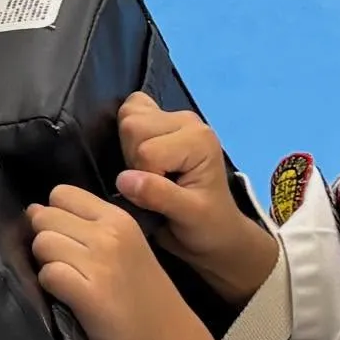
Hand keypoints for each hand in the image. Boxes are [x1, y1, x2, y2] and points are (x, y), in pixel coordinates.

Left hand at [30, 186, 247, 339]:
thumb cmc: (144, 297)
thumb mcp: (126, 247)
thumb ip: (86, 226)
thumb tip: (34, 210)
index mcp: (118, 217)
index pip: (62, 193)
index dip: (54, 214)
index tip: (65, 236)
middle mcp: (108, 234)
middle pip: (45, 217)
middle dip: (46, 239)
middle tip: (66, 264)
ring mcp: (98, 263)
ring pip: (41, 243)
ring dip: (46, 263)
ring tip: (69, 281)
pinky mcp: (88, 293)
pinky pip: (47, 274)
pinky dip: (50, 286)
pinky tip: (69, 297)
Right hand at [116, 93, 278, 304]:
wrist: (217, 230)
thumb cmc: (207, 225)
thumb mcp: (189, 216)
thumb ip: (158, 196)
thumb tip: (123, 179)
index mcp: (198, 139)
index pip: (146, 150)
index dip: (144, 178)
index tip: (160, 197)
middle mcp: (186, 120)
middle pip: (133, 124)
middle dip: (132, 159)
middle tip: (152, 183)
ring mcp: (173, 117)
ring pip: (127, 115)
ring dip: (128, 148)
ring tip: (148, 171)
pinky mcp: (161, 119)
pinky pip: (129, 109)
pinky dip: (127, 133)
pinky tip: (141, 155)